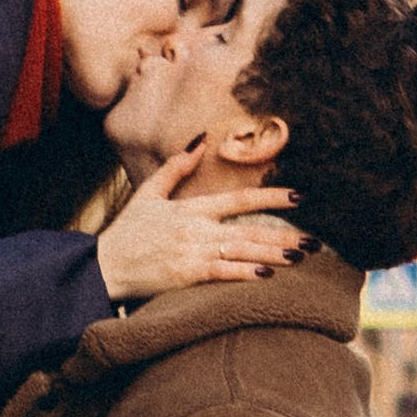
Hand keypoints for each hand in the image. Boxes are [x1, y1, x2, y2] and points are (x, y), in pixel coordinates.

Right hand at [95, 145, 307, 301]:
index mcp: (190, 209)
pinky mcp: (184, 275)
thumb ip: (176, 168)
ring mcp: (191, 252)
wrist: (102, 267)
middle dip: (284, 234)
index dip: (271, 197)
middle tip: (315, 240)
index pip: (239, 199)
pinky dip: (244, 274)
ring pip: (241, 251)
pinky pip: (221, 273)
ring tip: (300, 256)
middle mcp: (195, 229)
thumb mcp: (148, 194)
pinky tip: (268, 275)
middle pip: (248, 229)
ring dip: (273, 254)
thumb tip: (201, 141)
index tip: (300, 197)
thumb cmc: (126, 234)